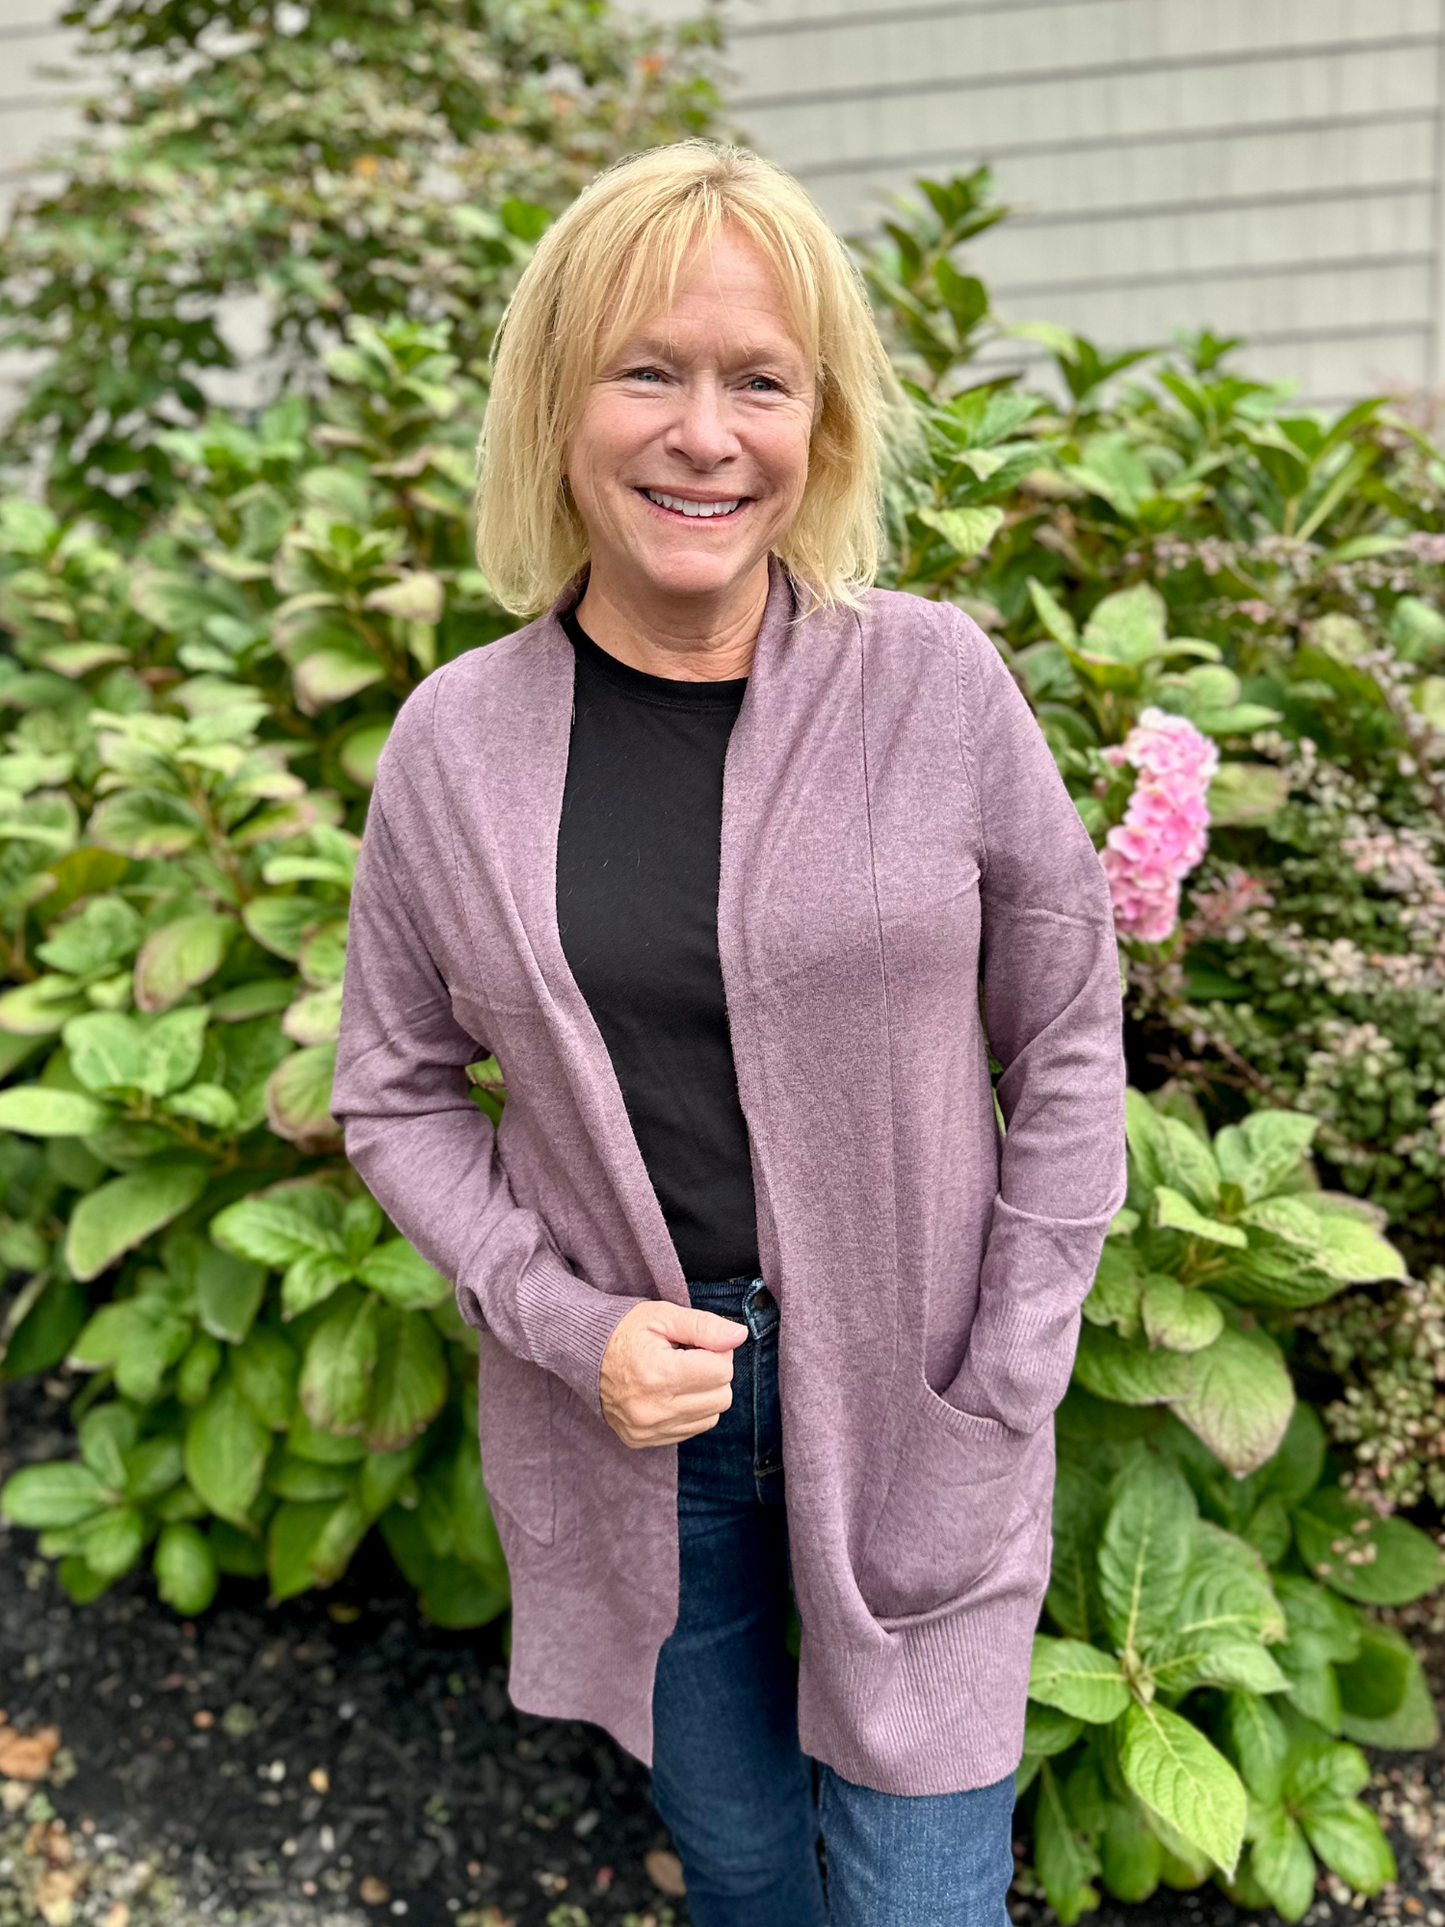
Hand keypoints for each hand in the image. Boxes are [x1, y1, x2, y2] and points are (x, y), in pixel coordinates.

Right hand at [599, 1299, 746, 1447]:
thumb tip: (740, 1336)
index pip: (722, 1371)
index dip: (717, 1352)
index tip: (697, 1344)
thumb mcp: (663, 1316)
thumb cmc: (624, 1330)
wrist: (582, 1354)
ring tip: (677, 1374)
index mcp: (658, 1375)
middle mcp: (653, 1410)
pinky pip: (689, 1430)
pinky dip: (688, 1411)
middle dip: (713, 1374)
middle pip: (721, 1398)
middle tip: (689, 1358)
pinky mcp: (642, 1440)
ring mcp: (646, 1430)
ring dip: (703, 1394)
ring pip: (710, 1417)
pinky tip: (668, 1391)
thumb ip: (705, 1326)